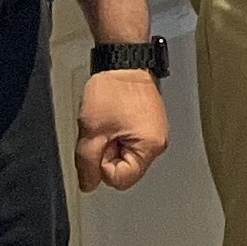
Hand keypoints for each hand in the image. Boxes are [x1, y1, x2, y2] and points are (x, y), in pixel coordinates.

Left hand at [77, 68, 169, 191]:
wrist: (123, 60)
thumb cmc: (113, 91)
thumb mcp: (92, 132)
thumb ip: (87, 164)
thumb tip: (88, 185)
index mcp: (150, 147)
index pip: (120, 179)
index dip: (103, 165)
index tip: (100, 143)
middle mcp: (158, 142)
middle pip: (125, 168)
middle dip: (108, 154)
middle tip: (104, 130)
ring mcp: (155, 132)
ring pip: (125, 154)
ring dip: (112, 142)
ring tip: (109, 122)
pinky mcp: (150, 122)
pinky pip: (130, 140)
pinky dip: (118, 133)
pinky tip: (114, 117)